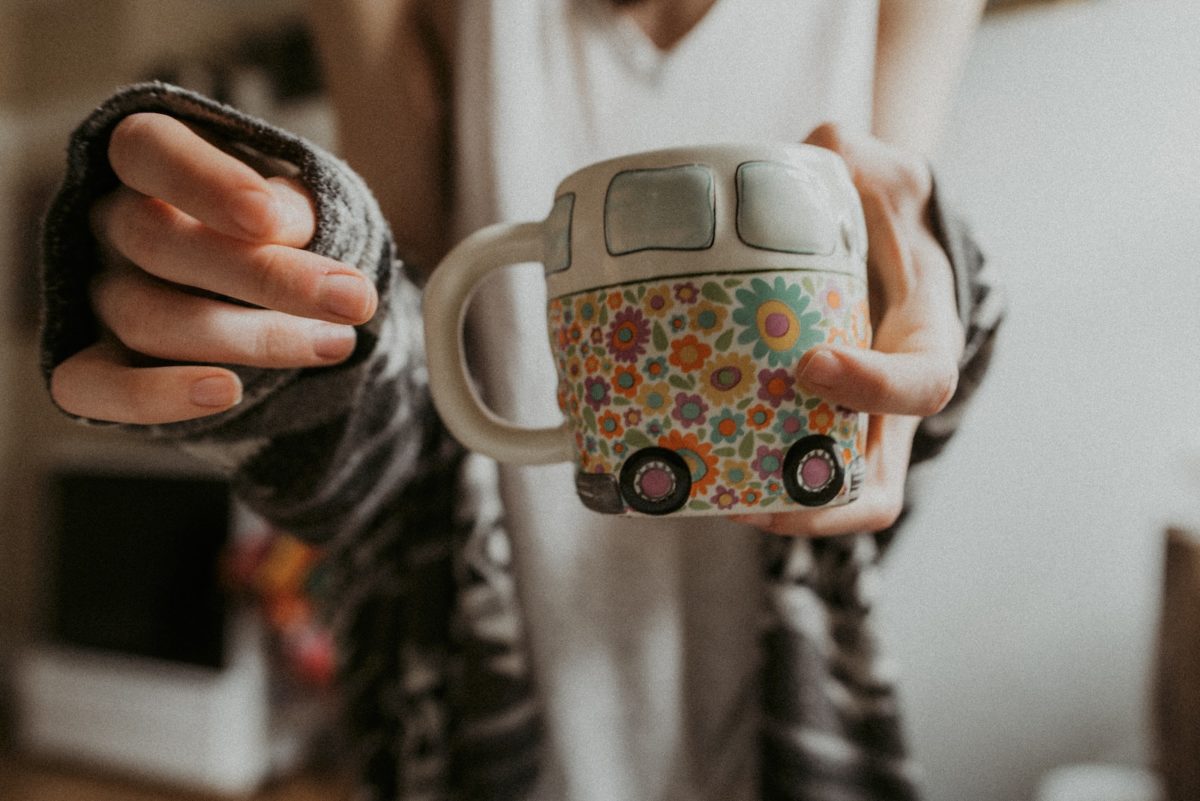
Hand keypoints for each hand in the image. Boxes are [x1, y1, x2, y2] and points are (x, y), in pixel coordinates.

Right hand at [50, 113, 378, 424]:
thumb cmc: (274, 232)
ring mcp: (96, 296)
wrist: (262, 301)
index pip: (149, 150)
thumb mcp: (289, 204)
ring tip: (337, 344)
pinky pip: (97, 389)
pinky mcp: (89, 368)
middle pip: (157, 241)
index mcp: (146, 162)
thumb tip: (280, 230)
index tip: (269, 219)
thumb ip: (285, 209)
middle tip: (354, 300)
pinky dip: (158, 397)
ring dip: (250, 339)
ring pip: (146, 318)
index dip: (206, 182)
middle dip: (264, 277)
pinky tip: (227, 391)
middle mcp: (108, 224)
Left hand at [735, 123, 963, 535]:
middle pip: (879, 485)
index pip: (923, 383)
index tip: (809, 364)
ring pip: (831, 498)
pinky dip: (742, 482)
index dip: (874, 388)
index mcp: (923, 338)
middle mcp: (892, 400)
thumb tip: (821, 147)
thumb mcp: (887, 177)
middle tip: (748, 498)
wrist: (880, 243)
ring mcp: (853, 424)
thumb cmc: (885, 214)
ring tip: (702, 499)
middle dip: (818, 504)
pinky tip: (680, 467)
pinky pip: (787, 473)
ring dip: (771, 511)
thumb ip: (860, 161)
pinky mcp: (810, 426)